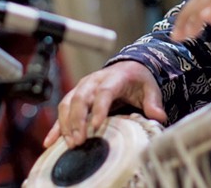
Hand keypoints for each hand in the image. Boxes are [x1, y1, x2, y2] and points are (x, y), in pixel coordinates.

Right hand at [43, 60, 165, 149]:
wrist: (128, 66)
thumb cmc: (138, 79)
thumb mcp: (149, 88)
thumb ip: (153, 102)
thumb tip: (160, 117)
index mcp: (114, 77)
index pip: (104, 92)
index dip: (99, 108)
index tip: (96, 125)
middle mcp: (94, 81)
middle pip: (81, 97)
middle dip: (78, 119)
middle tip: (80, 140)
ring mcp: (83, 87)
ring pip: (68, 103)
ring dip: (66, 124)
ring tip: (71, 143)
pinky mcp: (75, 95)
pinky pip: (62, 110)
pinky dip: (56, 126)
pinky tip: (50, 141)